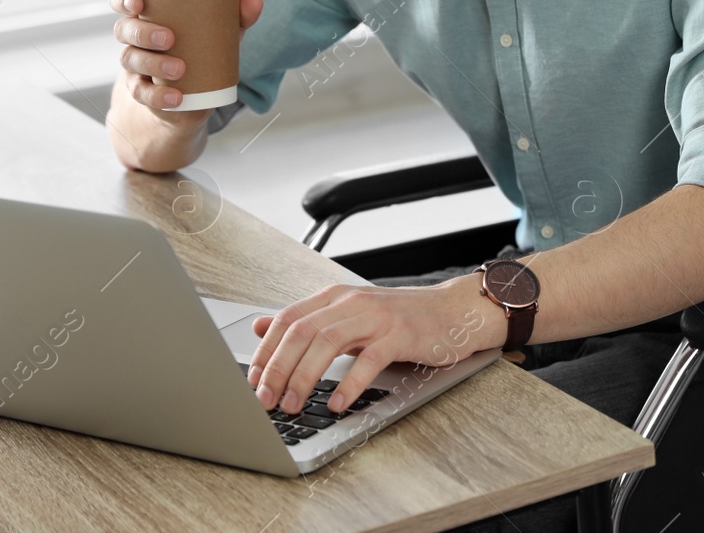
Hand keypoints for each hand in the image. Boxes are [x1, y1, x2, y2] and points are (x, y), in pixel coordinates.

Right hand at [109, 0, 261, 117]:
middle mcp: (135, 39)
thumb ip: (236, 16)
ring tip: (179, 68)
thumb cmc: (199, 51)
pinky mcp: (143, 92)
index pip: (124, 1)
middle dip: (143, 32)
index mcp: (148, 16)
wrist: (190, 97)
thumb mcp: (219, 33)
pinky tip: (175, 97)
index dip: (124, 0)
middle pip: (124, 30)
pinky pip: (142, 93)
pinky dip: (158, 95)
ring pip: (130, 60)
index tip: (137, 3)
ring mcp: (136, 66)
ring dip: (153, 64)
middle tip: (169, 38)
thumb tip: (255, 1)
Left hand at [245, 277, 504, 416]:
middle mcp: (351, 303)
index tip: (252, 381)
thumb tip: (260, 326)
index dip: (266, 351)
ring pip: (327, 343)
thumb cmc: (400, 318)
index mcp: (334, 298)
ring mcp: (376, 317)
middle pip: (301, 332)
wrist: (452, 311)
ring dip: (304, 378)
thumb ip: (306, 322)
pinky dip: (349, 383)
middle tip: (265, 400)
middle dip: (278, 369)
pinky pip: (368, 360)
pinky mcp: (400, 335)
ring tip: (294, 405)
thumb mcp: (347, 315)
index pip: (287, 320)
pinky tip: (338, 403)